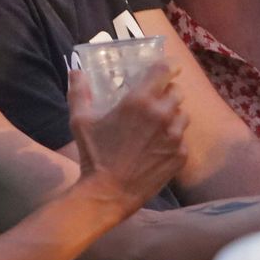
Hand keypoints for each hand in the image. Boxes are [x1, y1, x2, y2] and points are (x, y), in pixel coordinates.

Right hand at [69, 65, 188, 213]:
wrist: (108, 194)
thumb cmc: (94, 155)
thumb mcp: (81, 121)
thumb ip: (79, 92)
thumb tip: (76, 71)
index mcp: (140, 100)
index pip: (164, 70)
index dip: (167, 66)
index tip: (167, 68)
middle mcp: (162, 114)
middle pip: (177, 91)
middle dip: (167, 92)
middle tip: (155, 100)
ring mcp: (175, 136)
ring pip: (183, 114)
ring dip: (173, 115)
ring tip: (157, 124)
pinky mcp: (181, 155)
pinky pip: (183, 139)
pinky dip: (173, 139)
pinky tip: (158, 146)